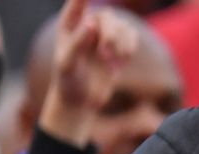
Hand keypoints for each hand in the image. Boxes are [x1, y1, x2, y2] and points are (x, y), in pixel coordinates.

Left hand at [41, 0, 139, 143]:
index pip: (78, 3)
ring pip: (122, 25)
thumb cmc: (68, 81)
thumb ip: (77, 43)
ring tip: (111, 61)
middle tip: (105, 54)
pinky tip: (120, 60)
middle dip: (110, 34)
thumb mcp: (67, 64)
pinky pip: (131, 36)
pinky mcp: (119, 47)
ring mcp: (104, 36)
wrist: (81, 99)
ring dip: (121, 43)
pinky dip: (130, 47)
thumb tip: (91, 23)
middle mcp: (88, 26)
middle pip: (107, 16)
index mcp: (69, 25)